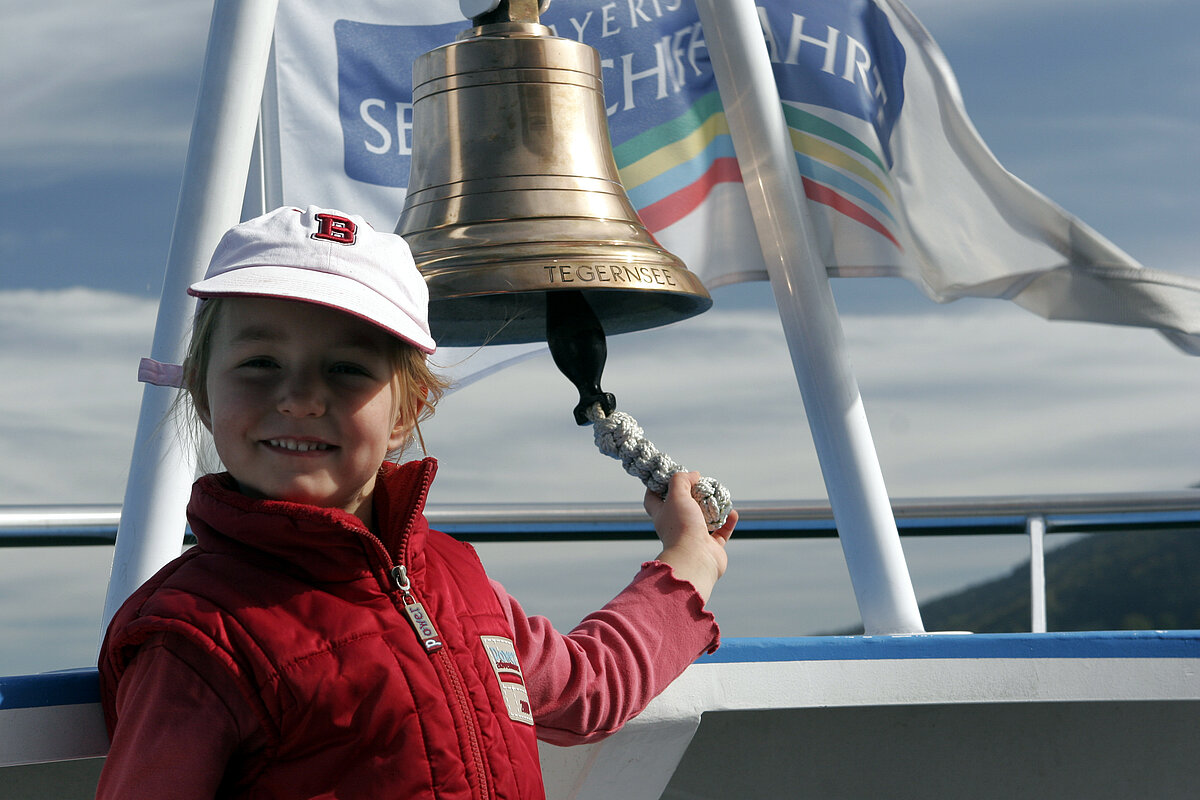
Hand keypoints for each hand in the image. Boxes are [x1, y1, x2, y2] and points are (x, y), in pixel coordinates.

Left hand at [644, 471, 737, 603]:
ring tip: (720, 496)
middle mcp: (676, 526)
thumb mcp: (676, 495)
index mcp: (663, 515)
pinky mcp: (710, 548)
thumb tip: (693, 474)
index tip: (667, 475)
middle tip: (701, 484)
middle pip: (681, 507)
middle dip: (692, 495)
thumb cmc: (682, 527)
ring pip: (704, 520)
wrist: (696, 559)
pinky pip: (721, 532)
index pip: (652, 499)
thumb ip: (681, 480)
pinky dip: (728, 522)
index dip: (657, 486)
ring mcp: (693, 538)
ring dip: (713, 508)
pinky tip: (733, 513)